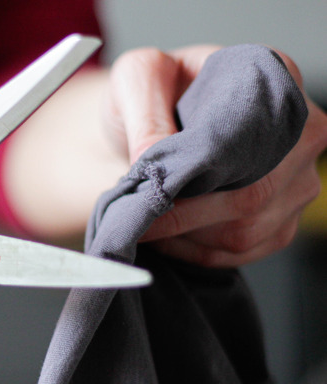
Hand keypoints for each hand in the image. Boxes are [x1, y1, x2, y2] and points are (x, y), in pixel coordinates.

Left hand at [105, 45, 326, 266]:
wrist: (147, 119)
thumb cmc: (151, 92)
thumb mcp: (137, 79)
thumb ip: (144, 113)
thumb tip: (151, 161)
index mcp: (275, 77)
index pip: (250, 136)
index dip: (200, 168)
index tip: (153, 185)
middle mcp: (301, 131)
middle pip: (252, 193)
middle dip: (184, 212)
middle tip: (135, 213)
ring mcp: (298, 180)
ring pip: (245, 230)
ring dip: (185, 234)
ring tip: (143, 219)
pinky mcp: (281, 220)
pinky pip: (241, 252)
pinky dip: (194, 250)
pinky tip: (164, 234)